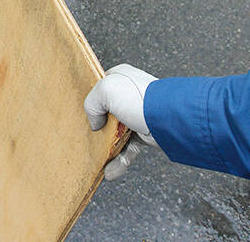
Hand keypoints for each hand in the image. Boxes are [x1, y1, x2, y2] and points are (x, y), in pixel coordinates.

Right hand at [84, 63, 160, 179]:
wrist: (168, 119)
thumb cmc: (139, 99)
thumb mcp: (105, 90)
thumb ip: (91, 103)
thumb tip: (96, 123)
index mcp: (120, 79)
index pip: (99, 89)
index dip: (91, 102)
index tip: (81, 115)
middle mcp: (128, 96)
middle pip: (106, 114)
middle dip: (97, 129)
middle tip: (86, 139)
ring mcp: (136, 116)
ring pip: (116, 134)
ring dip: (106, 149)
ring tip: (97, 161)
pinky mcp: (144, 133)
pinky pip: (128, 149)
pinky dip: (119, 161)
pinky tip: (110, 172)